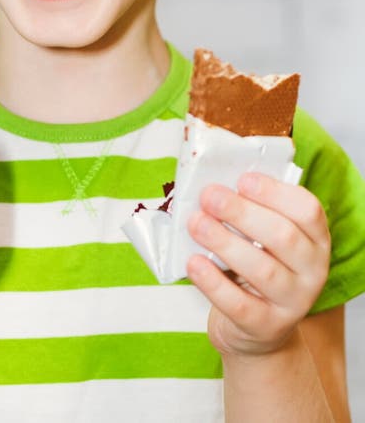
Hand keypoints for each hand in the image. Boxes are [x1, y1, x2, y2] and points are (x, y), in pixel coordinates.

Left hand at [186, 173, 330, 357]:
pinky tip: (194, 263)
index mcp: (315, 239)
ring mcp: (294, 302)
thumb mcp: (262, 237)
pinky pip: (240, 304)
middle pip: (283, 236)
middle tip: (209, 196)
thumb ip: (249, 210)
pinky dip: (213, 282)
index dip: (275, 192)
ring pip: (263, 270)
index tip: (242, 180)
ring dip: (225, 242)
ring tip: (196, 224)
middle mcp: (312, 270)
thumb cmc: (256, 265)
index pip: (308, 210)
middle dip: (242, 213)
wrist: (257, 329)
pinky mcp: (267, 327)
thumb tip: (215, 184)